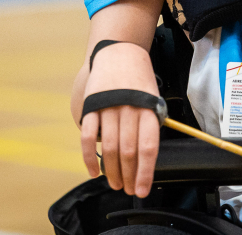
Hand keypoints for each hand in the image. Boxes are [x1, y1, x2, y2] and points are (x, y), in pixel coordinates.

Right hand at [79, 42, 161, 195]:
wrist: (119, 51)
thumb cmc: (139, 79)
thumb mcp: (153, 97)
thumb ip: (150, 123)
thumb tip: (147, 157)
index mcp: (148, 108)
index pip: (148, 147)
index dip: (145, 172)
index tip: (141, 190)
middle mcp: (129, 108)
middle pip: (128, 151)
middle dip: (128, 176)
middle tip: (126, 189)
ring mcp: (109, 107)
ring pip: (110, 148)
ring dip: (111, 170)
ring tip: (114, 183)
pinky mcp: (91, 106)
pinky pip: (89, 137)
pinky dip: (89, 157)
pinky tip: (93, 171)